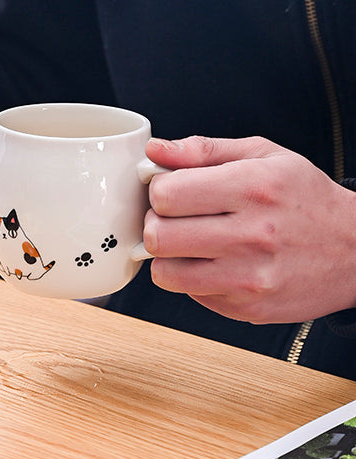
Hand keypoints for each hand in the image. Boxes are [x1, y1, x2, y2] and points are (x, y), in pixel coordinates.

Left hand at [142, 135, 355, 323]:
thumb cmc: (303, 197)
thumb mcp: (263, 156)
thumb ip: (203, 150)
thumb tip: (154, 151)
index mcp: (253, 187)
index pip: (166, 194)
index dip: (159, 191)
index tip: (171, 191)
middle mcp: (252, 235)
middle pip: (158, 236)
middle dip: (156, 224)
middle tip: (173, 219)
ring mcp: (250, 277)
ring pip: (164, 272)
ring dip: (168, 256)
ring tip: (189, 243)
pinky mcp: (247, 307)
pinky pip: (188, 293)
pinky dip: (191, 278)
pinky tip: (215, 263)